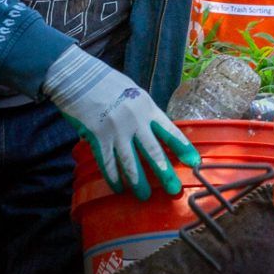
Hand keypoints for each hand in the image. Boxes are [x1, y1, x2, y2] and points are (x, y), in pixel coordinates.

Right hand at [39, 46, 201, 198]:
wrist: (79, 77)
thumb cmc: (107, 83)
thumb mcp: (133, 92)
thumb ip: (143, 113)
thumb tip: (152, 131)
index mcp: (147, 107)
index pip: (170, 131)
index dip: (183, 148)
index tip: (194, 163)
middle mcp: (135, 120)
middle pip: (153, 152)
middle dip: (165, 173)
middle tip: (174, 190)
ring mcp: (116, 130)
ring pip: (130, 162)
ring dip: (138, 182)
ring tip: (144, 196)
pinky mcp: (98, 137)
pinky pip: (108, 163)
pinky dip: (113, 177)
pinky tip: (118, 188)